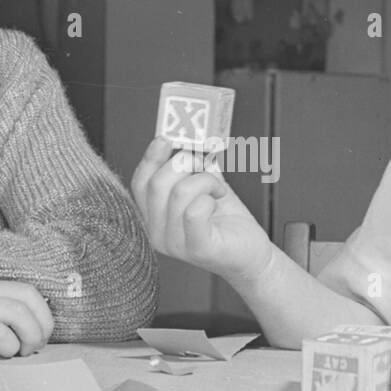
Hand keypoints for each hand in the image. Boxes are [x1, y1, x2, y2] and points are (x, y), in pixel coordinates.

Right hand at [0, 279, 53, 358]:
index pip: (25, 290)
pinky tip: (2, 353)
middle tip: (37, 345)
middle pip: (28, 298)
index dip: (42, 312)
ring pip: (17, 313)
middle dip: (43, 323)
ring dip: (30, 335)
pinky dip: (7, 344)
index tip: (40, 332)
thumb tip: (10, 333)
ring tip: (23, 352)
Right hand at [131, 138, 272, 285]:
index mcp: (154, 217)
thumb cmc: (227, 221)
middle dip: (186, 164)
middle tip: (205, 167)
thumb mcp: (204, 186)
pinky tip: (218, 201)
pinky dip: (210, 196)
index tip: (166, 139)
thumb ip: (193, 166)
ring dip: (206, 181)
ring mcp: (174, 244)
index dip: (150, 158)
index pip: (140, 183)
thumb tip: (188, 139)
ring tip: (217, 190)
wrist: (250, 251)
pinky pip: (195, 210)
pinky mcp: (196, 248)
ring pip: (180, 192)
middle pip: (157, 183)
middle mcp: (157, 233)